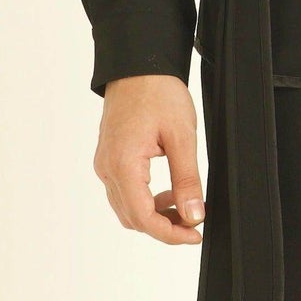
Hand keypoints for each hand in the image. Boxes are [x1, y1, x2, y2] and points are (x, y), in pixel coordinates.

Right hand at [94, 74, 206, 244]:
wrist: (137, 66)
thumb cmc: (157, 92)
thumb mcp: (181, 137)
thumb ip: (187, 180)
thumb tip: (194, 214)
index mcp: (123, 164)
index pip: (143, 217)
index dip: (170, 234)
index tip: (194, 234)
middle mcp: (107, 168)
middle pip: (133, 218)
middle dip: (164, 227)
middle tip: (195, 223)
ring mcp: (105, 164)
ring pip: (127, 208)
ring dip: (155, 215)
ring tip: (185, 208)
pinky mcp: (109, 159)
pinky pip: (124, 192)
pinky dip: (146, 201)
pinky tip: (168, 193)